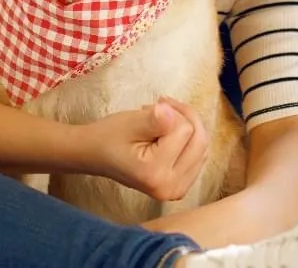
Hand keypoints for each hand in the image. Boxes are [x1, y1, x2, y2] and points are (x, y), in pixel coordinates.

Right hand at [76, 97, 208, 200]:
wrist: (95, 155)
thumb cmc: (109, 137)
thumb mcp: (130, 122)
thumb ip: (154, 119)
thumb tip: (171, 112)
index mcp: (155, 174)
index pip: (185, 130)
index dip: (171, 113)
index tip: (151, 108)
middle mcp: (170, 188)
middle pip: (200, 140)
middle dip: (184, 117)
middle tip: (160, 107)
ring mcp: (177, 190)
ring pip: (202, 146)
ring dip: (187, 126)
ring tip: (161, 120)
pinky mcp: (181, 187)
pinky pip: (199, 155)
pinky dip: (188, 139)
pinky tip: (169, 134)